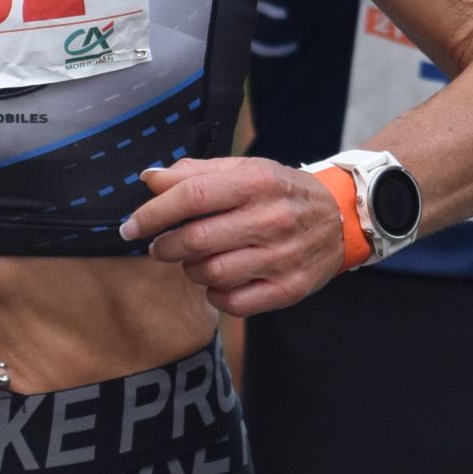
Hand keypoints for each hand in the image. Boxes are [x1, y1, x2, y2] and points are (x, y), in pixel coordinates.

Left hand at [122, 156, 347, 315]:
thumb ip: (195, 173)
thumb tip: (149, 179)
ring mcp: (283, 257)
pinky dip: (215, 295)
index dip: (153, 213)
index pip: (192, 196)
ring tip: (194, 260)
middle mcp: (272, 219)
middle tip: (159, 247)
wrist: (342, 217)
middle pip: (197, 239)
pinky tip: (218, 282)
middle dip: (166, 247)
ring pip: (212, 274)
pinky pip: (234, 303)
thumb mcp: (245, 170)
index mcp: (257, 183)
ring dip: (191, 270)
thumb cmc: (280, 192)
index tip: (130, 226)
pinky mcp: (290, 288)